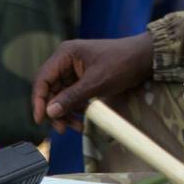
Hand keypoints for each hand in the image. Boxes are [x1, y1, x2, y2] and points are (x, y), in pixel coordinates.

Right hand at [31, 34, 153, 131]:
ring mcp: (74, 70)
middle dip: (55, 110)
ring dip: (66, 112)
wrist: (144, 58)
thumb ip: (72, 97)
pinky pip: (73, 96)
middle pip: (51, 89)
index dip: (38, 100)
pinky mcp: (83, 78)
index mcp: (65, 54)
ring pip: (61, 95)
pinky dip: (75, 108)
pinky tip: (82, 119)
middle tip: (62, 128)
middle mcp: (66, 61)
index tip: (40, 119)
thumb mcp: (96, 83)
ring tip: (76, 126)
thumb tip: (50, 112)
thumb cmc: (121, 63)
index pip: (42, 79)